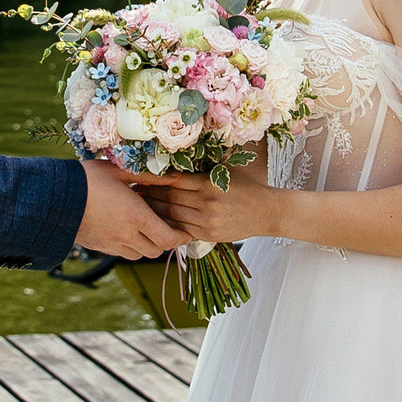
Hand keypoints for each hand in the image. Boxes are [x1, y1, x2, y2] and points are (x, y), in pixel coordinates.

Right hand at [73, 158, 190, 260]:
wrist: (52, 198)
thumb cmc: (87, 179)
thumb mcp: (120, 171)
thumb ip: (150, 176)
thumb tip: (177, 177)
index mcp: (136, 217)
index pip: (168, 239)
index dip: (181, 237)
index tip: (185, 230)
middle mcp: (126, 235)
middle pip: (157, 250)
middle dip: (166, 241)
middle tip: (167, 225)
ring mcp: (112, 244)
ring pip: (140, 254)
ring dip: (148, 244)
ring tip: (146, 227)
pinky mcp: (100, 247)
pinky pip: (123, 253)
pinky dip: (131, 246)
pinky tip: (126, 229)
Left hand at [145, 167, 273, 245]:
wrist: (268, 212)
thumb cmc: (246, 187)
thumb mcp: (226, 172)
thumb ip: (202, 170)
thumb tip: (172, 166)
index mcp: (210, 182)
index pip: (174, 180)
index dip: (155, 179)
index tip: (141, 177)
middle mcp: (207, 202)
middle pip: (169, 197)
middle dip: (149, 194)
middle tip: (134, 191)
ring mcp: (207, 220)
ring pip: (172, 214)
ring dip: (154, 210)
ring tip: (140, 205)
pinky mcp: (209, 234)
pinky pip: (181, 229)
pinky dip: (167, 224)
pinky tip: (156, 220)